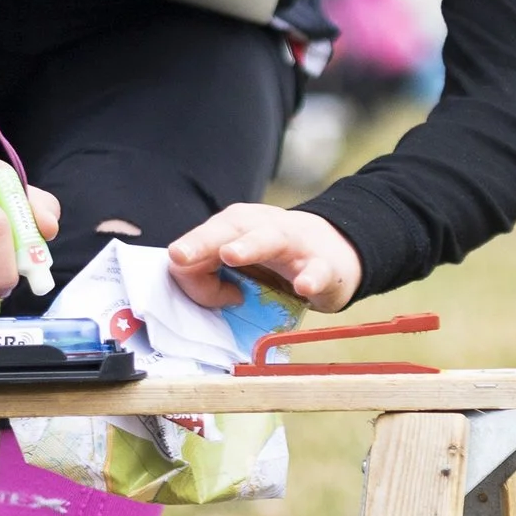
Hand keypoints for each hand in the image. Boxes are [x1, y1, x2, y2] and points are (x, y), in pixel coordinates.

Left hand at [166, 204, 362, 313]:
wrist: (336, 251)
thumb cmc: (277, 259)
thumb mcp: (241, 265)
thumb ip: (211, 276)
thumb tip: (196, 291)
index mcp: (236, 225)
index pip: (203, 240)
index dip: (192, 266)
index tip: (196, 289)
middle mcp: (262, 227)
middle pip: (229, 228)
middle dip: (202, 241)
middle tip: (179, 255)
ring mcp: (296, 244)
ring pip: (270, 239)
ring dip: (249, 246)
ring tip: (230, 255)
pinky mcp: (325, 266)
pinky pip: (317, 271)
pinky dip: (311, 278)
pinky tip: (303, 287)